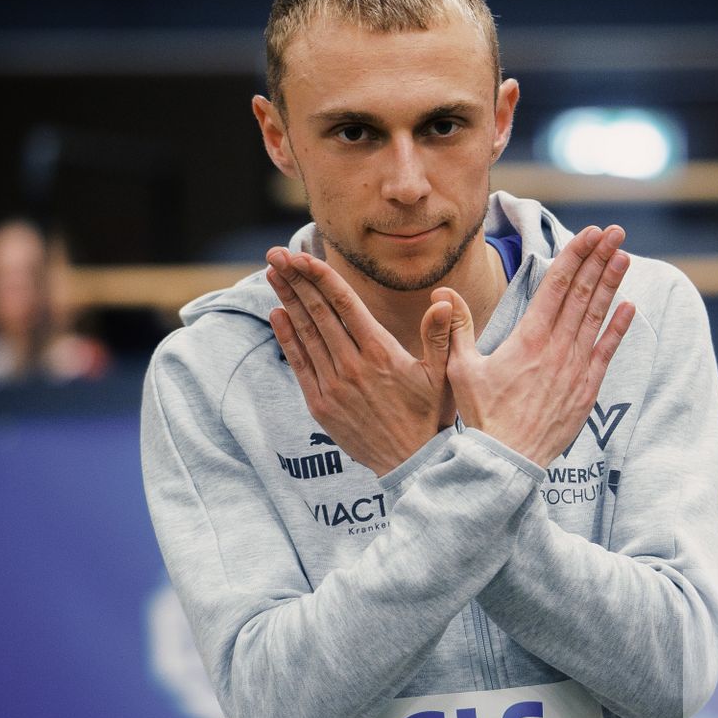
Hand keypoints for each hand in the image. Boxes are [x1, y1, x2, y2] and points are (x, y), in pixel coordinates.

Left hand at [266, 248, 454, 474]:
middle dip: (296, 280)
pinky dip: (286, 337)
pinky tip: (277, 314)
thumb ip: (441, 335)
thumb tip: (444, 299)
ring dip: (287, 301)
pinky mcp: (321, 405)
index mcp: (381, 353)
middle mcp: (352, 366)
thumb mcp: (444, 375)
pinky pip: (299, 364)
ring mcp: (333, 386)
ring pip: (305, 334)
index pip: (345, 305)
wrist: (411, 464)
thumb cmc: (430, 416)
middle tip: (277, 253)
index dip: (322, 277)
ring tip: (273, 274)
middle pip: (318, 313)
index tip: (302, 256)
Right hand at [435, 225, 634, 466]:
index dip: (574, 256)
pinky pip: (607, 352)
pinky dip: (619, 328)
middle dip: (598, 259)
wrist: (508, 461)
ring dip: (612, 284)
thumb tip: (443, 293)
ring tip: (624, 256)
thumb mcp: (460, 369)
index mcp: (528, 338)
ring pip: (597, 316)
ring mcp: (575, 368)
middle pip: (582, 293)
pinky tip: (630, 306)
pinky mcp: (587, 390)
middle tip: (613, 232)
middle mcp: (556, 348)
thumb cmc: (482, 416)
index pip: (556, 286)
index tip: (589, 234)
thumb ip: (456, 328)